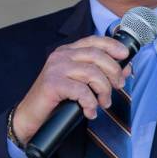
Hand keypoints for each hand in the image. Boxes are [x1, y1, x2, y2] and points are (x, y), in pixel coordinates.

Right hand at [12, 35, 131, 144]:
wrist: (31, 116)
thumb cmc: (56, 100)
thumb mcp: (80, 82)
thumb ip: (99, 73)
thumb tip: (125, 70)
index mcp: (67, 52)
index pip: (93, 41)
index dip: (112, 45)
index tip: (125, 55)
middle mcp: (61, 56)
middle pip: (97, 56)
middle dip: (113, 72)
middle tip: (118, 87)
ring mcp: (56, 68)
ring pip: (92, 73)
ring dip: (104, 90)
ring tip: (103, 103)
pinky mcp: (53, 84)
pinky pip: (81, 91)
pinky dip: (90, 103)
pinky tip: (90, 112)